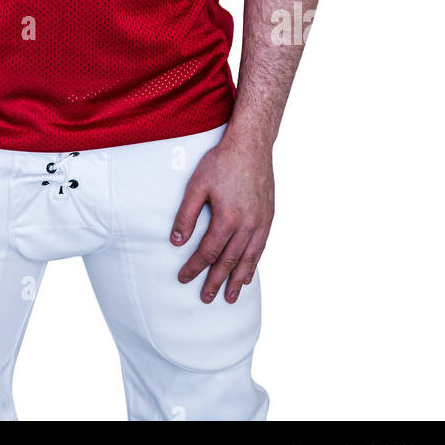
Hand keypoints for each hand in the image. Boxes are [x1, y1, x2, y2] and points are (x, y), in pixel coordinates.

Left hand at [170, 131, 274, 303]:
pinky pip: (260, 248)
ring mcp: (260, 222)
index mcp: (228, 217)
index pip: (208, 251)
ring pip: (248, 259)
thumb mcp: (197, 185)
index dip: (194, 267)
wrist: (251, 145)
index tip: (183, 279)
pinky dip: (253, 264)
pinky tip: (247, 274)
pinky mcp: (268, 217)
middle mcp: (247, 224)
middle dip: (215, 281)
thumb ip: (186, 214)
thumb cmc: (221, 162)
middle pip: (229, 261)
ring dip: (237, 280)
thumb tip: (176, 241)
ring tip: (229, 298)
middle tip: (205, 298)